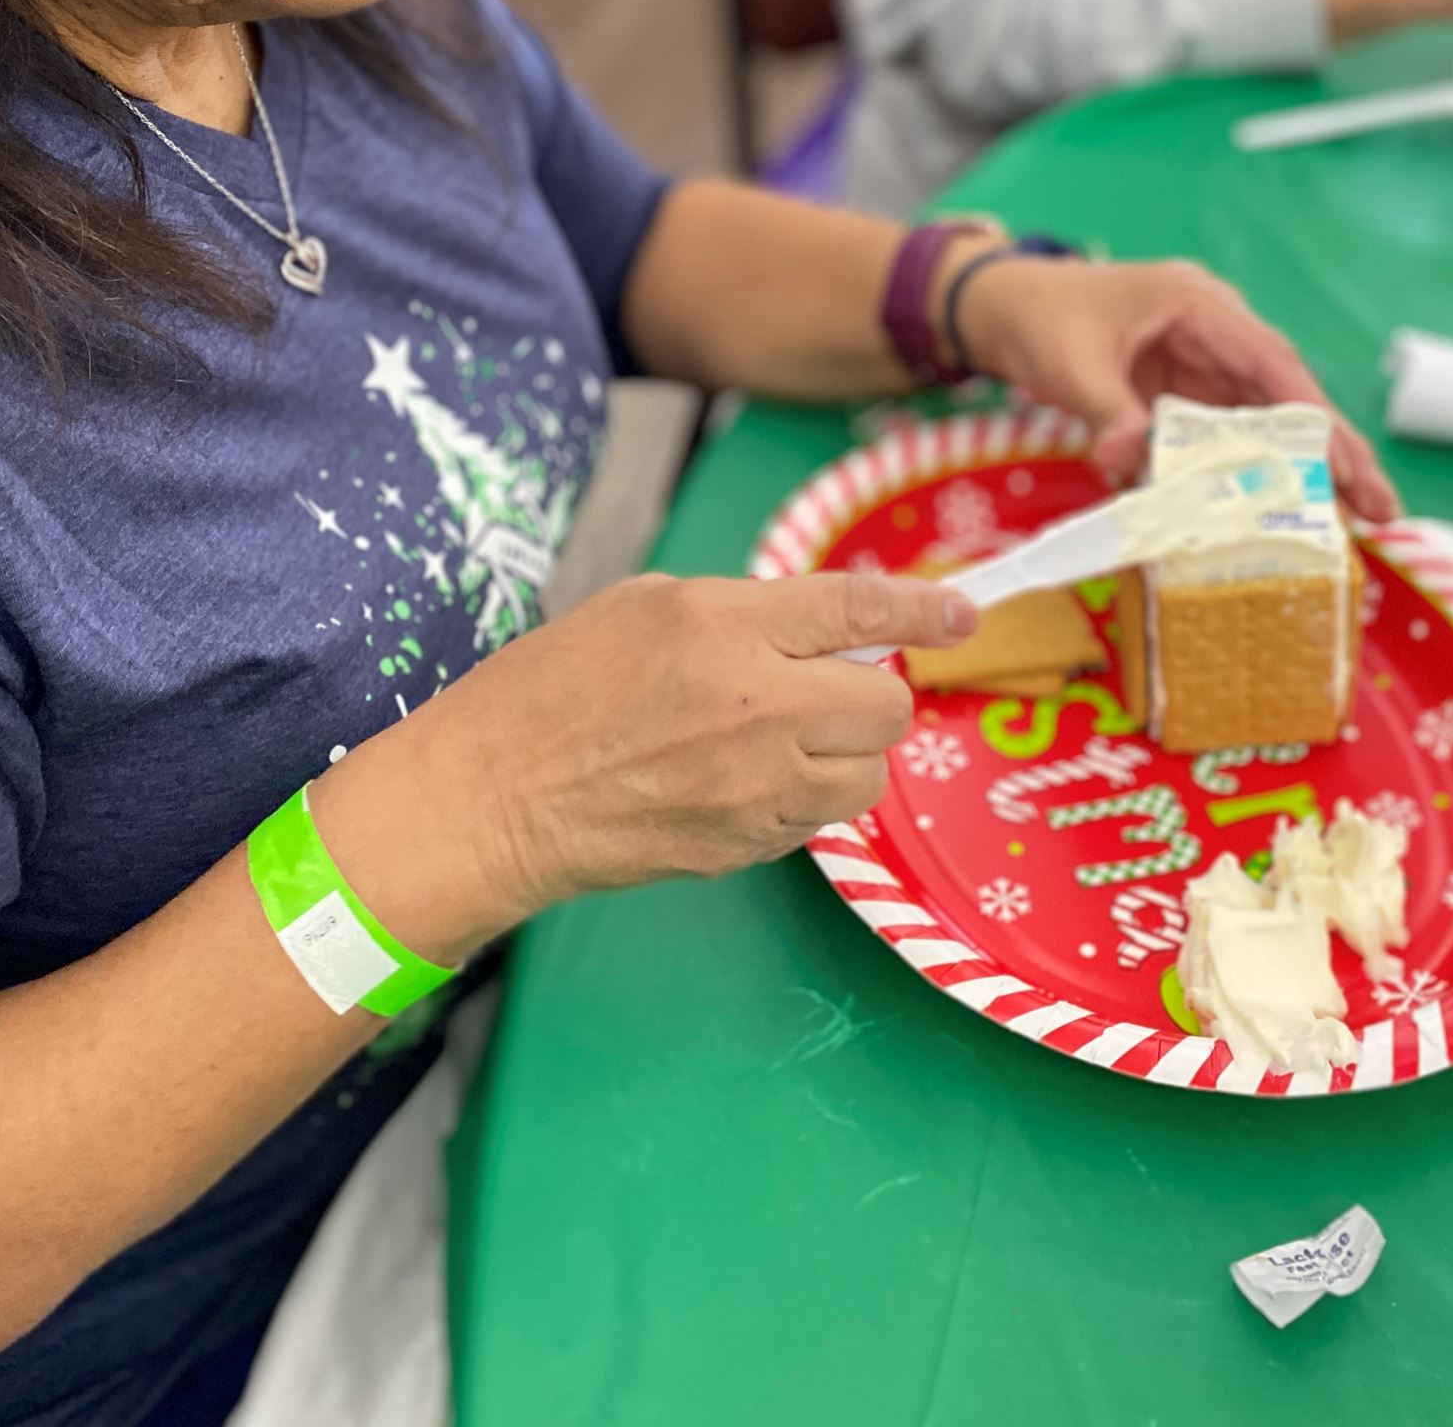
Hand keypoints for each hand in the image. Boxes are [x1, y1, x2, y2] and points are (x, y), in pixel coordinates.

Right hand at [395, 569, 977, 939]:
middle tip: (827, 685)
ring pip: (867, 775)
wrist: (491, 799)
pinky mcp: (745, 847)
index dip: (924, 608)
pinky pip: (818, 821)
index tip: (961, 612)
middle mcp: (754, 705)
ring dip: (845, 754)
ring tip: (781, 739)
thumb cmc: (550, 688)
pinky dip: (803, 798)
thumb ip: (742, 612)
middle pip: (886, 703)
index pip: (859, 609)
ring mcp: (754, 786)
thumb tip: (821, 630)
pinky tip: (744, 780)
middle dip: (871, 691)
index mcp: (723, 625)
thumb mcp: (643, 605)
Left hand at [949, 254, 1395, 521]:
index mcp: (1197, 304)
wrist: (1003, 303)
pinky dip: (1257, 467)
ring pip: (1269, 417)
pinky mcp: (1186, 387)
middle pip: (1287, 394)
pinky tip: (1285, 509)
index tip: (1350, 468)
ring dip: (1307, 467)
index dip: (1316, 419)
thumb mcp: (1068, 364)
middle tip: (1382, 512)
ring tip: (1353, 523)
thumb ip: (1106, 411)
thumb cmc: (1039, 317)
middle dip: (1335, 451)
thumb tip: (1128, 459)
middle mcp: (1215, 328)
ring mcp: (1204, 358)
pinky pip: (1231, 430)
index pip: (1273, 365)